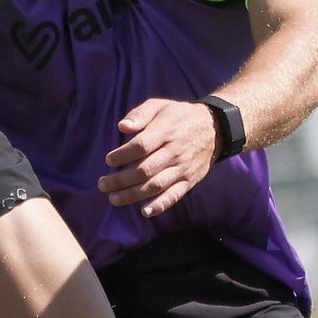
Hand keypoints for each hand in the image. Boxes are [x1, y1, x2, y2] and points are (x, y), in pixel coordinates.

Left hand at [99, 98, 218, 217]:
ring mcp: (183, 168)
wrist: (214, 128)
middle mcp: (175, 152)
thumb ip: (140, 114)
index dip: (122, 155)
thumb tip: (122, 127)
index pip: (141, 146)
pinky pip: (175, 195)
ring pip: (156, 185)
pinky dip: (160, 205)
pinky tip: (144, 212)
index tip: (109, 160)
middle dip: (120, 180)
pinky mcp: (189, 181)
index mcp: (165, 132)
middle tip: (102, 184)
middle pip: (145, 170)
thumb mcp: (160, 106)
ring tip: (113, 198)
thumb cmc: (179, 116)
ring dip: (133, 195)